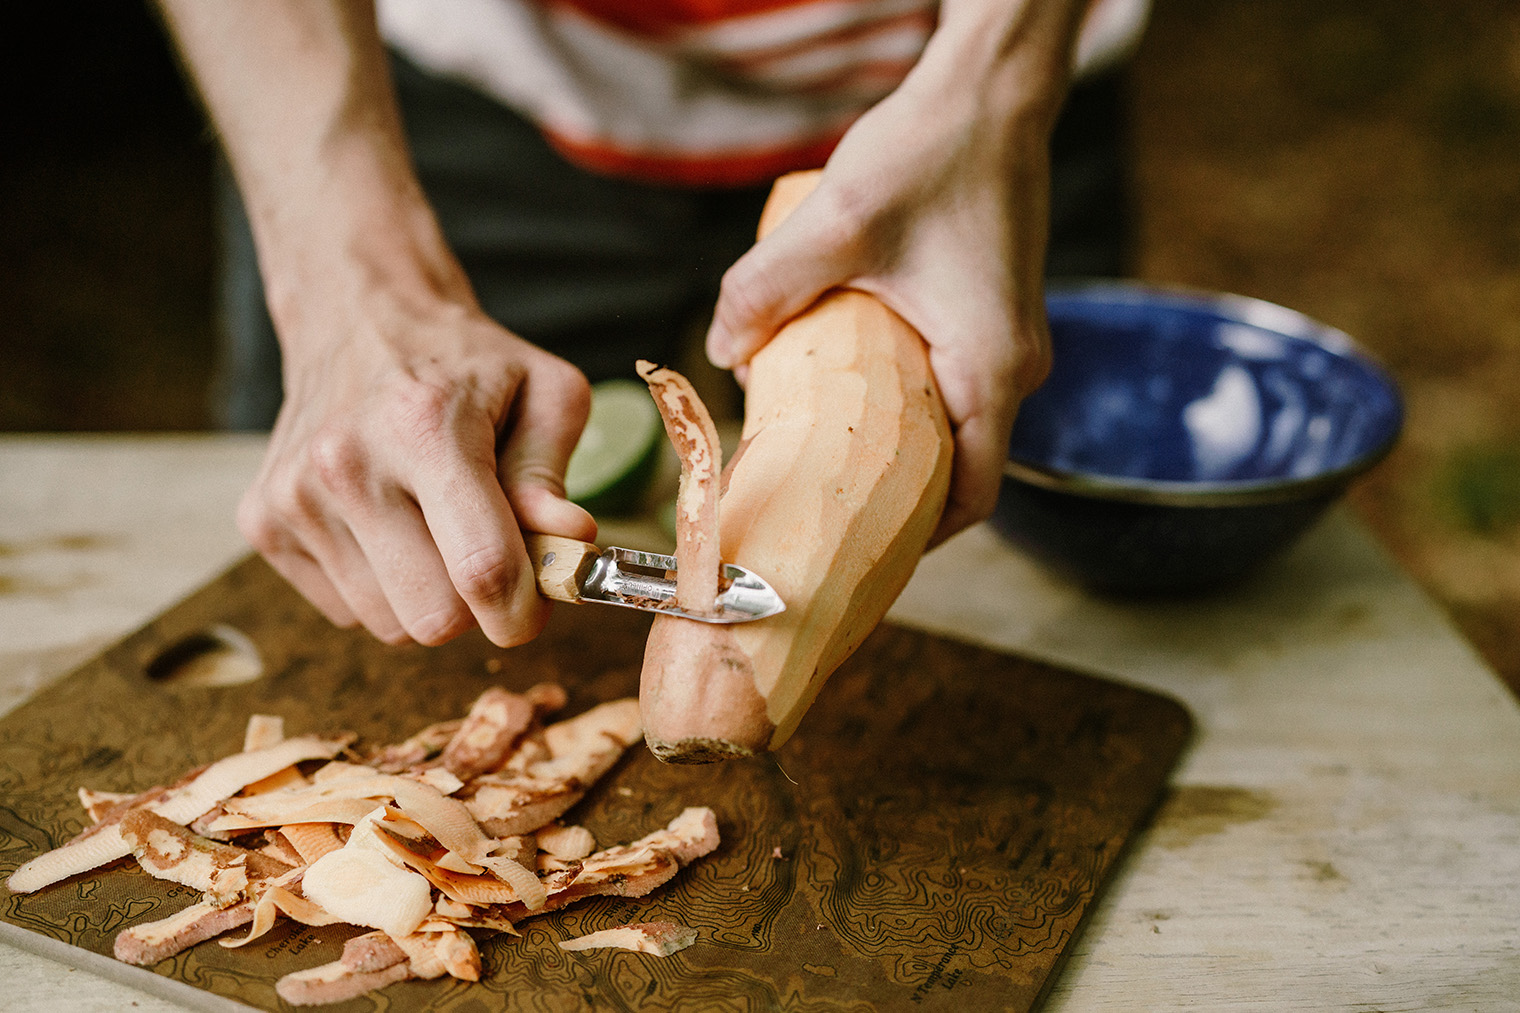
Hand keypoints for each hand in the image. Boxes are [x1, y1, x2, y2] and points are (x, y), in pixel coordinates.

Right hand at [238, 286, 595, 646]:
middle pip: (433, 618)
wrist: (359, 319)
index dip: (523, 613)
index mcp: (424, 427)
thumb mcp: (543, 393)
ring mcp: (294, 497)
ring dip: (428, 597)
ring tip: (435, 526)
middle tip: (490, 556)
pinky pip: (347, 611)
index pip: (482, 569)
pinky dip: (381, 587)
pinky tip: (388, 524)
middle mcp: (346, 464)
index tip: (538, 608)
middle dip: (476, 607)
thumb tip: (567, 539)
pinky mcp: (263, 522)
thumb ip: (551, 475)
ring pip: (389, 627)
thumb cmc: (467, 364)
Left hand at [705, 4, 1079, 544]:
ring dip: (902, 453)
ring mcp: (1011, 343)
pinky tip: (852, 399)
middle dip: (899, 502)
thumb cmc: (933, 154)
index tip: (856, 557)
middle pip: (963, 472)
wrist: (992, 94)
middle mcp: (1016, 367)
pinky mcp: (995, 317)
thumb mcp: (835, 226)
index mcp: (992, 368)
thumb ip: (766, 290)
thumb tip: (719, 350)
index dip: (916, 541)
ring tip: (829, 462)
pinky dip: (912, 412)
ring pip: (959, 431)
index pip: (970, 496)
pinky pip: (957, 391)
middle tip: (826, 515)